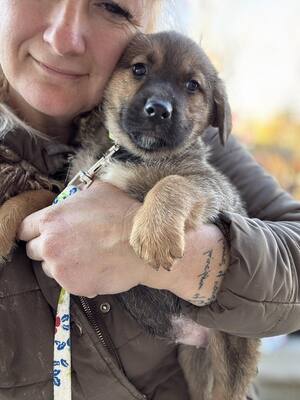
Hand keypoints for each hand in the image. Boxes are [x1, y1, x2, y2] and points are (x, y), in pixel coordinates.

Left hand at [17, 181, 148, 297]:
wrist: (142, 243)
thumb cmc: (122, 213)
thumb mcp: (98, 190)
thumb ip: (77, 195)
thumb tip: (77, 197)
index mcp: (51, 219)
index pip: (24, 229)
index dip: (34, 230)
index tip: (44, 233)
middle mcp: (49, 245)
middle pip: (33, 250)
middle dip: (47, 247)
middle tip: (67, 244)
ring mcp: (60, 268)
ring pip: (49, 268)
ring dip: (61, 263)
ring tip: (84, 256)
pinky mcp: (73, 286)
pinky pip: (68, 282)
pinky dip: (78, 277)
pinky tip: (95, 267)